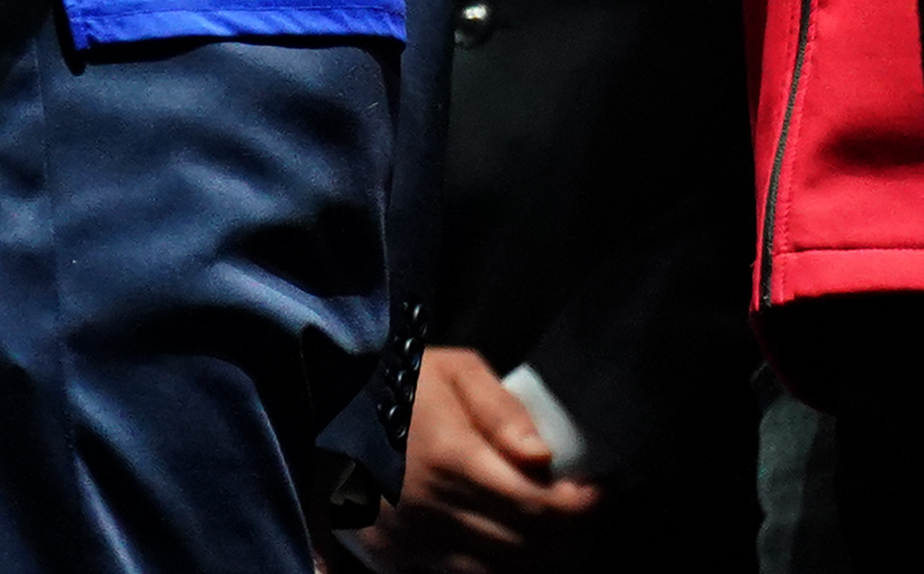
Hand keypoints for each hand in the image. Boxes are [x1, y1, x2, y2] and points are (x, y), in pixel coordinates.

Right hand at [355, 348, 598, 570]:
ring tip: (558, 538)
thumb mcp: (454, 370)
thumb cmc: (397, 378)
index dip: (584, 510)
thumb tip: (543, 458)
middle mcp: (431, 511)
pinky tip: (513, 551)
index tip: (601, 493)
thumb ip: (503, 410)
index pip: (539, 509)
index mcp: (450, 460)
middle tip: (589, 517)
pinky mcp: (393, 561)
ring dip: (539, 563)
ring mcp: (410, 544)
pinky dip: (497, 572)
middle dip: (573, 540)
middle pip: (527, 552)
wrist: (322, 397)